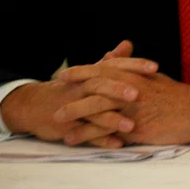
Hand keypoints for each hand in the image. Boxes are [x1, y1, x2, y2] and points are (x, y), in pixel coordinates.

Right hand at [0, 50, 153, 147]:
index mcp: (91, 74)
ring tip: (132, 125)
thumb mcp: (89, 73)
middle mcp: (82, 88)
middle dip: (118, 89)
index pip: (113, 66)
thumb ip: (111, 61)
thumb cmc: (70, 88)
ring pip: (93, 112)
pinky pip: (85, 134)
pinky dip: (101, 139)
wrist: (34, 105)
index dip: (133, 65)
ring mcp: (73, 108)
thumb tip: (127, 44)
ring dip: (112, 119)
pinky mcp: (67, 127)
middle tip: (138, 94)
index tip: (155, 67)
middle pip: (99, 85)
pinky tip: (118, 144)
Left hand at [57, 64, 189, 144]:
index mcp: (136, 75)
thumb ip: (135, 72)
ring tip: (59, 121)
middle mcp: (131, 87)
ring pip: (97, 107)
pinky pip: (106, 129)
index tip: (65, 74)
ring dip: (75, 113)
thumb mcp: (155, 79)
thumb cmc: (178, 97)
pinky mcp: (135, 125)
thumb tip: (122, 64)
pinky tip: (75, 139)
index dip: (82, 71)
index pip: (104, 69)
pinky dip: (88, 134)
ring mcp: (132, 106)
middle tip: (55, 97)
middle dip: (73, 92)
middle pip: (95, 86)